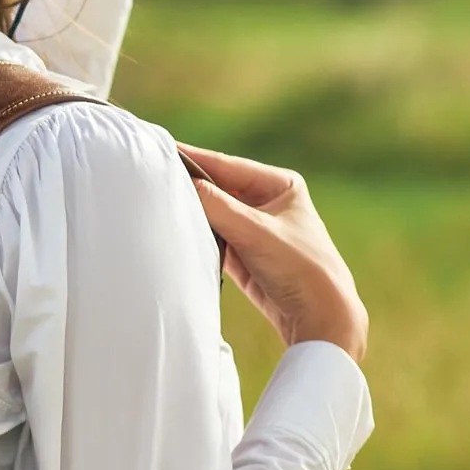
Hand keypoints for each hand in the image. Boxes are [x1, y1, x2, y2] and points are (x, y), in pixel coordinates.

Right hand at [177, 143, 369, 364]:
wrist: (320, 318)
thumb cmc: (301, 267)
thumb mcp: (256, 231)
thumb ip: (216, 204)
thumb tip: (180, 181)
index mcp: (279, 184)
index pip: (226, 165)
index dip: (192, 158)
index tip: (159, 151)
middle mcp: (265, 202)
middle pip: (216, 188)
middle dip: (187, 187)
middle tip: (149, 179)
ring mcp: (253, 229)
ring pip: (211, 213)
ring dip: (190, 213)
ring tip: (155, 204)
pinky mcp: (242, 254)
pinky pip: (212, 237)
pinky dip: (196, 235)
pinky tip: (173, 231)